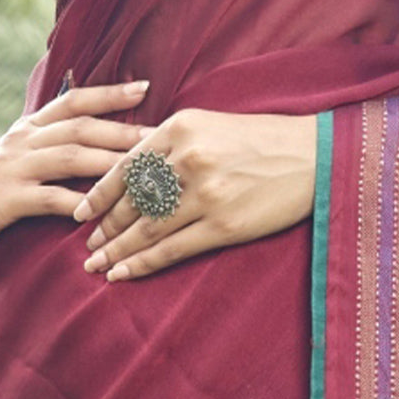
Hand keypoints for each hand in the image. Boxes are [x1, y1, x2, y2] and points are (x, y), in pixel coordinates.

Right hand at [0, 81, 151, 249]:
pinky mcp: (6, 199)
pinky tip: (104, 213)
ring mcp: (13, 167)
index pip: (73, 101)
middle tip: (159, 135)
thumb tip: (104, 142)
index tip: (144, 88)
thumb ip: (55, 147)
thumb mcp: (23, 160)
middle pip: (80, 129)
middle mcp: (21, 140)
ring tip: (144, 172)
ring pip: (69, 159)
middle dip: (122, 131)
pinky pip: (49, 199)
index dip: (108, 94)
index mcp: (28, 128)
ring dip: (110, 165)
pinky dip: (79, 204)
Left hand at [73, 108, 316, 280]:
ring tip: (97, 265)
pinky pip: (171, 249)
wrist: (316, 158)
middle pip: (131, 200)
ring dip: (116, 250)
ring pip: (145, 228)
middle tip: (87, 245)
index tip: (81, 213)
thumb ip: (173, 142)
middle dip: (104, 227)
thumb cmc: (266, 141)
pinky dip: (142, 263)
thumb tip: (135, 169)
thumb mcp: (213, 125)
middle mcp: (187, 159)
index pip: (125, 167)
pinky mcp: (223, 224)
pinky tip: (122, 273)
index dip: (98, 195)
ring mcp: (204, 194)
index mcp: (180, 128)